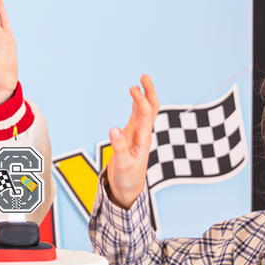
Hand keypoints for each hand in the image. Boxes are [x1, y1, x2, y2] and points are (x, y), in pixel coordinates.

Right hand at [106, 75, 160, 207]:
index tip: (133, 89)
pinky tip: (134, 97)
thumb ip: (118, 147)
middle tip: (144, 76)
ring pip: (145, 111)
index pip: (146, 114)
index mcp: (143, 139)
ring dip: (145, 95)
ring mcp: (138, 134)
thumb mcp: (123, 164)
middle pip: (152, 108)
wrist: (128, 189)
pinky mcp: (131, 136)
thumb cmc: (127, 178)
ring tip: (141, 81)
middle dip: (150, 92)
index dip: (141, 100)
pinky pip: (137, 116)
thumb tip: (113, 129)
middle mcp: (143, 134)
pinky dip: (136, 105)